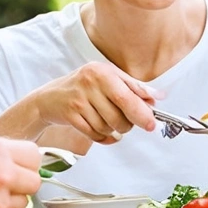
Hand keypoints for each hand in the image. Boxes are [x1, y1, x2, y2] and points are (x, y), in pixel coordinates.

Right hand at [31, 62, 160, 143]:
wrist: (49, 98)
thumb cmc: (83, 87)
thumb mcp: (108, 79)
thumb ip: (133, 87)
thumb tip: (157, 98)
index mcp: (102, 71)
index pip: (128, 95)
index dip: (142, 111)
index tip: (151, 123)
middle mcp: (89, 82)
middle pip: (119, 114)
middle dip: (128, 125)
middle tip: (129, 126)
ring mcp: (79, 100)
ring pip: (108, 127)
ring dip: (112, 130)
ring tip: (107, 121)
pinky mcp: (71, 116)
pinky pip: (95, 134)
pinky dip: (102, 136)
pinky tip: (99, 129)